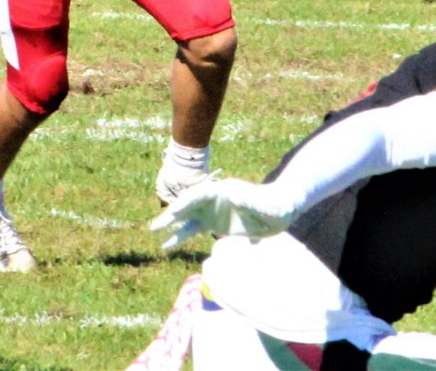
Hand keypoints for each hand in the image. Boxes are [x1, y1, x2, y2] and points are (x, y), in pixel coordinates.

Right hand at [150, 175, 293, 249]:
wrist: (281, 210)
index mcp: (223, 190)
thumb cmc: (275, 205)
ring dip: (171, 225)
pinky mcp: (214, 224)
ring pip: (187, 218)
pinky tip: (167, 244)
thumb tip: (232, 193)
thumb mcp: (264, 204)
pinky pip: (193, 229)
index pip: (200, 195)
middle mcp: (213, 199)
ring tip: (153, 231)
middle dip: (172, 213)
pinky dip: (180, 236)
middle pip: (188, 204)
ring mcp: (212, 211)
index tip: (173, 212)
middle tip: (154, 225)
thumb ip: (249, 199)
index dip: (186, 203)